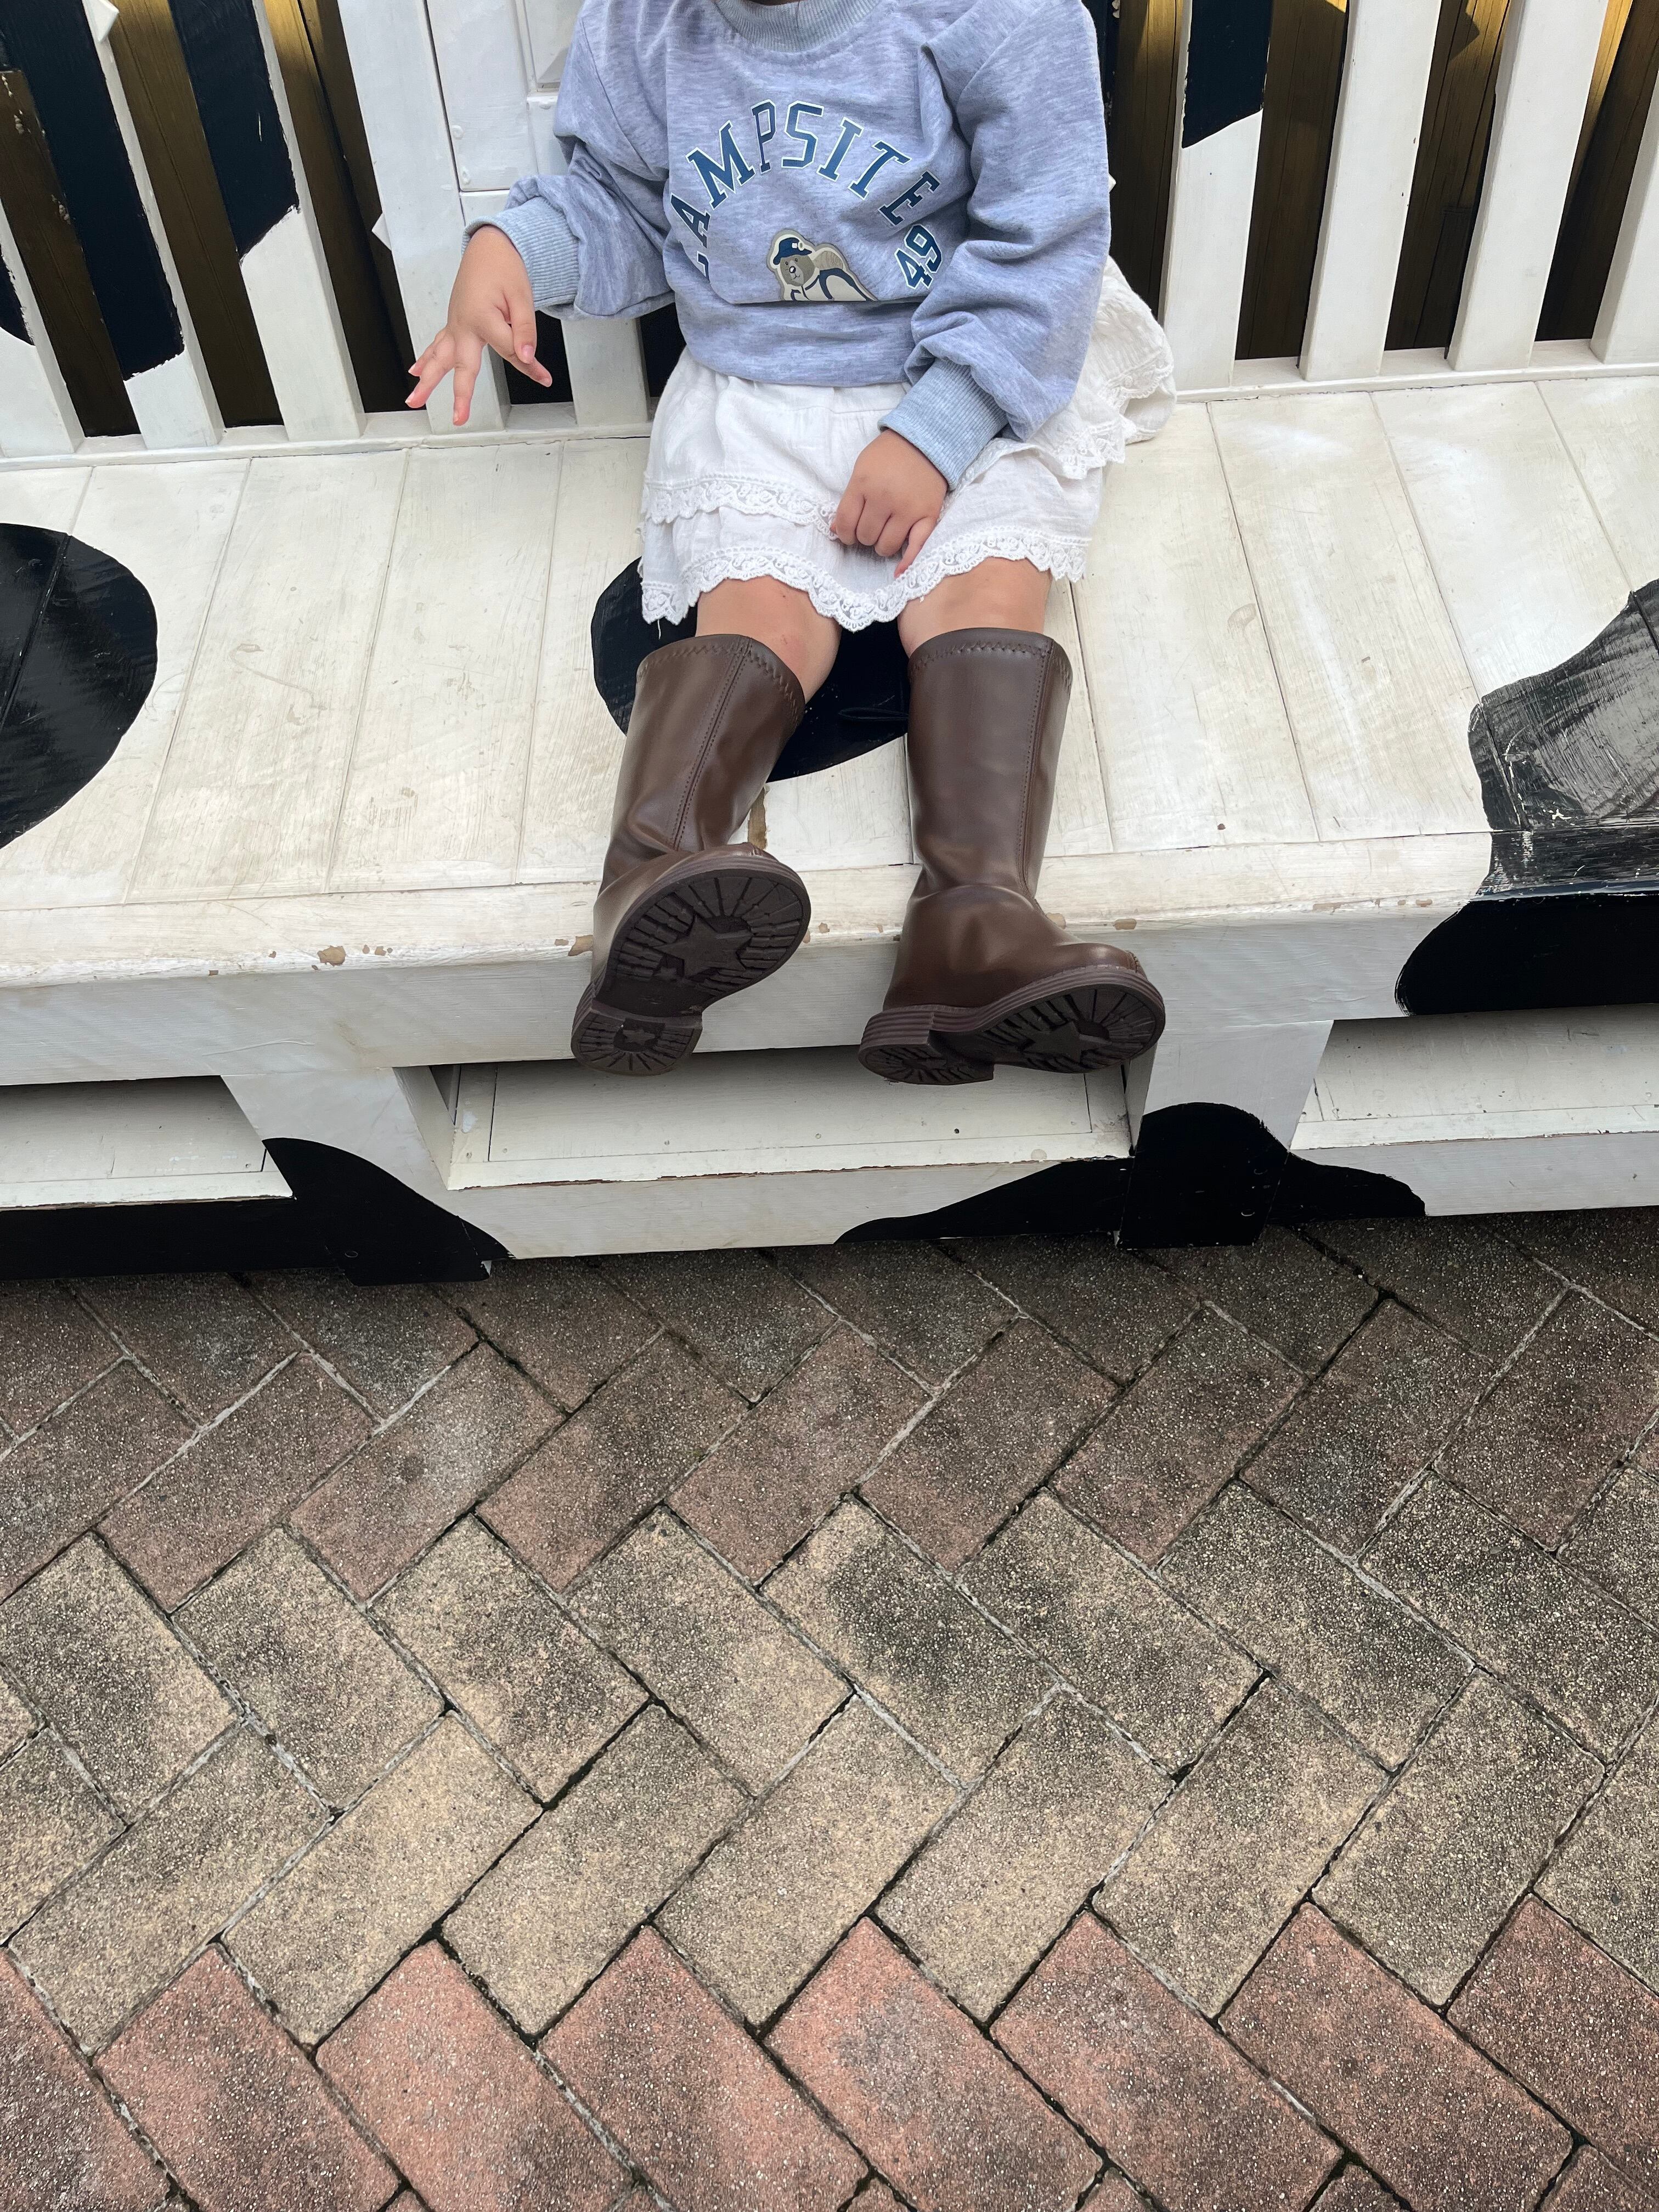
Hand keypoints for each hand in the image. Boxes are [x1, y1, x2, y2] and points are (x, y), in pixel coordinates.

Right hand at [406, 226, 552, 423]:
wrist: (489, 247)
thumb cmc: (506, 269)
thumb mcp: (522, 296)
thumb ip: (524, 330)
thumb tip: (527, 357)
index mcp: (482, 318)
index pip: (509, 351)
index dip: (530, 366)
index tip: (544, 377)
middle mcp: (463, 324)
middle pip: (461, 365)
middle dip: (460, 394)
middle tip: (458, 419)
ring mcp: (455, 324)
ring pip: (439, 357)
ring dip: (427, 380)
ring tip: (413, 400)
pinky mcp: (453, 323)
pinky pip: (437, 344)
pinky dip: (425, 359)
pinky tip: (415, 372)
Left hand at [832, 430, 946, 575]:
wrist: (925, 441)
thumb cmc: (888, 455)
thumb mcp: (861, 469)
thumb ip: (849, 499)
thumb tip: (835, 531)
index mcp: (863, 484)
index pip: (845, 523)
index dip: (844, 533)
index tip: (849, 533)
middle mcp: (885, 498)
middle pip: (865, 536)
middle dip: (865, 536)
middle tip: (871, 527)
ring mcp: (907, 509)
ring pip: (886, 546)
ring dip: (882, 545)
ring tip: (886, 534)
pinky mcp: (928, 515)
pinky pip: (916, 546)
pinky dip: (907, 562)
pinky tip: (898, 572)